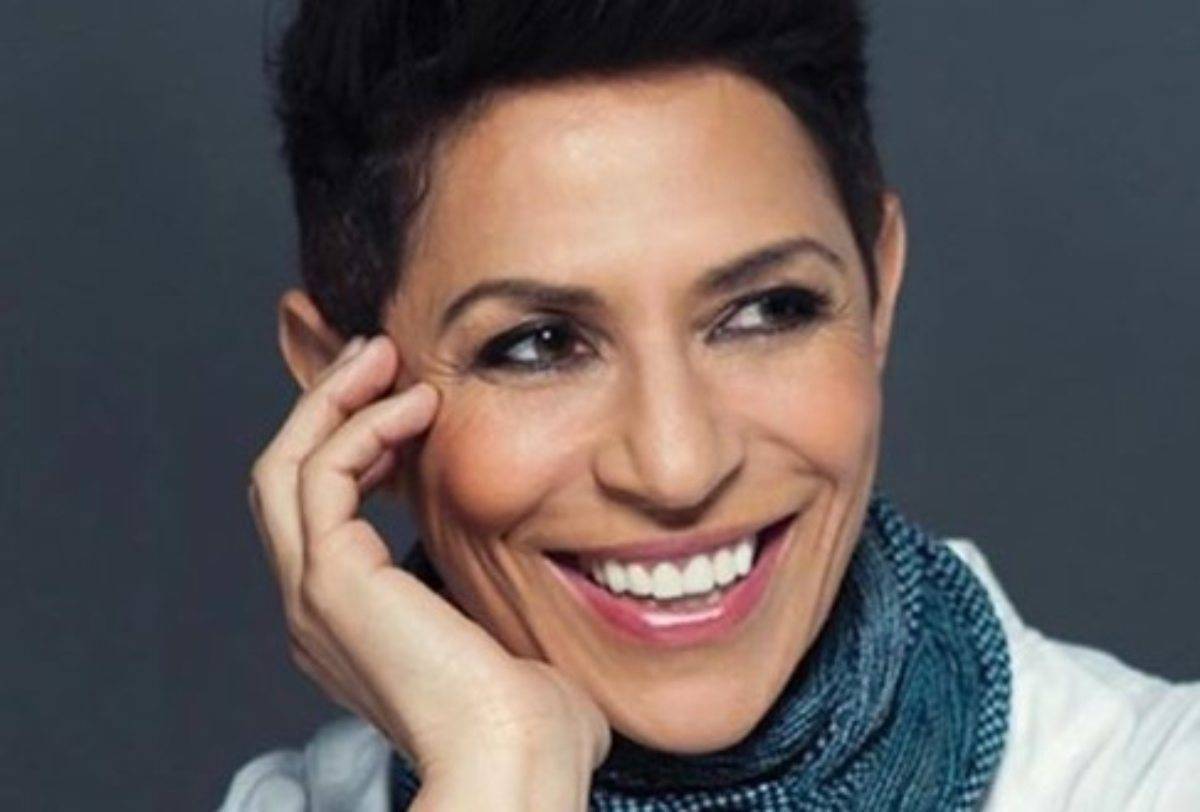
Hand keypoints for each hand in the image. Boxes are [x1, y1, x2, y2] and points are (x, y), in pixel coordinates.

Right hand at [245, 333, 610, 790]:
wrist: (518, 763)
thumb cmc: (531, 718)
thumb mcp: (506, 632)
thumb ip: (496, 588)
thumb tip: (546, 554)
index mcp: (351, 622)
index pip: (322, 513)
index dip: (354, 446)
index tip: (408, 402)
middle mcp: (316, 607)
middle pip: (285, 480)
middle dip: (327, 408)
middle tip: (376, 355)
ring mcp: (315, 596)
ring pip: (286, 466)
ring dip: (334, 401)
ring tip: (386, 356)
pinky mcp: (333, 581)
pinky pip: (321, 473)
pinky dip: (362, 426)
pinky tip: (417, 407)